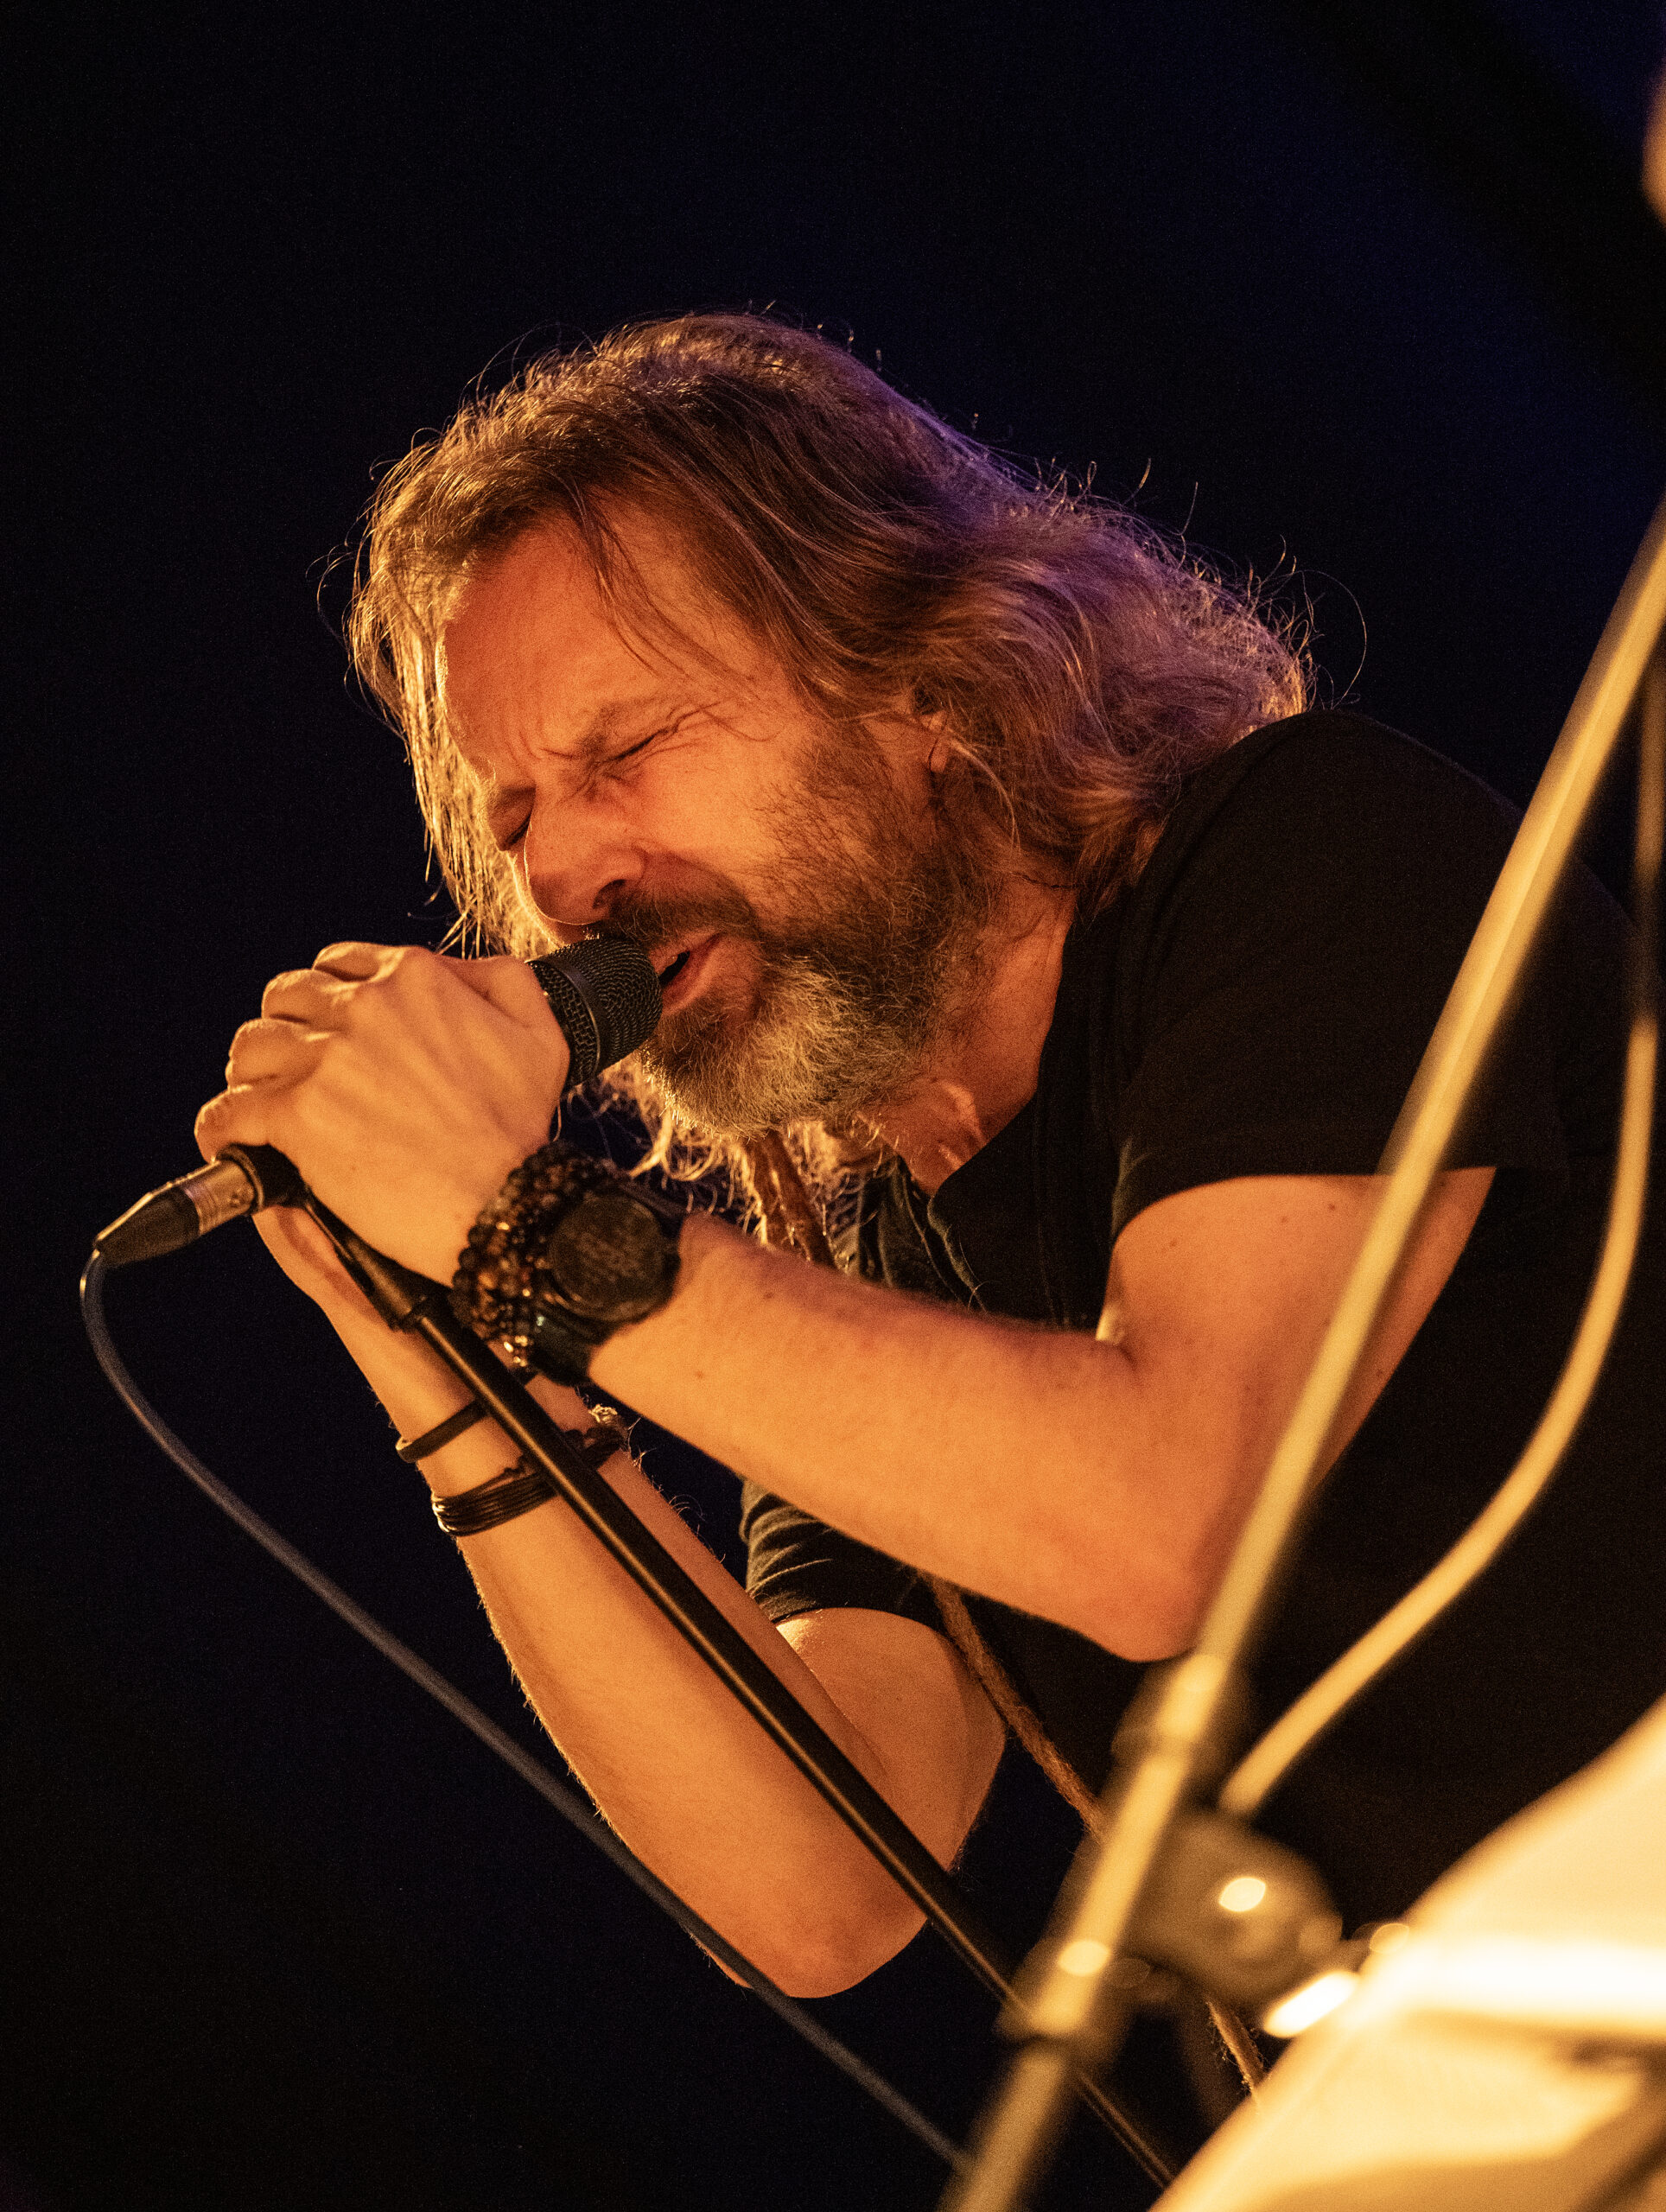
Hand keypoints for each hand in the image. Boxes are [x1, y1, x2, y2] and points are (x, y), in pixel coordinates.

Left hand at [195, 943, 569, 1280]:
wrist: (505, 1203)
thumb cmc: (522, 1129)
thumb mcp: (540, 1034)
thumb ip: (500, 981)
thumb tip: (454, 971)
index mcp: (413, 979)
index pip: (337, 965)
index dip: (329, 999)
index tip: (332, 1033)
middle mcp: (363, 1007)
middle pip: (286, 999)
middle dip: (288, 1032)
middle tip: (297, 1071)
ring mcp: (325, 1061)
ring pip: (250, 1048)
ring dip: (254, 1076)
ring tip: (265, 1105)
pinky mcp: (297, 1117)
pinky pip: (229, 1111)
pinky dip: (222, 1127)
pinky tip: (232, 1140)